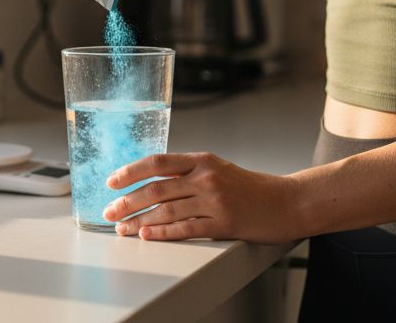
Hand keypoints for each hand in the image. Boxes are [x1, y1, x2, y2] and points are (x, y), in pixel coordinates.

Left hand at [101, 152, 303, 243]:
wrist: (287, 202)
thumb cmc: (251, 188)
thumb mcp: (219, 169)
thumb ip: (189, 172)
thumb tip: (152, 180)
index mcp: (202, 160)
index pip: (158, 162)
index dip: (131, 171)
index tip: (112, 181)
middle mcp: (206, 178)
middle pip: (156, 188)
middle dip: (127, 201)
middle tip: (108, 211)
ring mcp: (214, 201)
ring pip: (166, 210)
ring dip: (138, 220)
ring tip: (122, 228)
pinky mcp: (223, 224)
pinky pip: (185, 229)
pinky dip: (162, 232)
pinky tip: (146, 235)